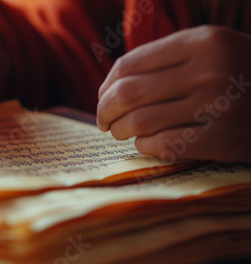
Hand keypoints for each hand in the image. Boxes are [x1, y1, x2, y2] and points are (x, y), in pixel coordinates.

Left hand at [97, 25, 250, 161]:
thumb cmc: (241, 73)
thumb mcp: (211, 49)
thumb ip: (166, 59)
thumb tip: (110, 85)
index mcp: (202, 41)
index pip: (130, 64)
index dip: (106, 85)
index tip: (103, 98)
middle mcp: (210, 69)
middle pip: (128, 93)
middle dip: (105, 110)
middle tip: (103, 120)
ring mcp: (219, 105)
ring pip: (141, 121)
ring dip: (121, 130)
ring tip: (120, 132)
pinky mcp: (224, 138)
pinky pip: (164, 145)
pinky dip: (145, 146)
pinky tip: (145, 143)